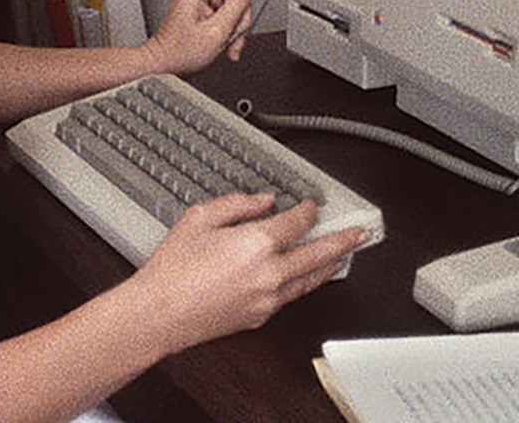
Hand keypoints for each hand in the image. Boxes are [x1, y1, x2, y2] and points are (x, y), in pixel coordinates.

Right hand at [126, 194, 369, 353]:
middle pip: (319, 254)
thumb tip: (261, 201)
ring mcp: (267, 299)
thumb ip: (235, 204)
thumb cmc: (171, 270)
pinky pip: (293, 296)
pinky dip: (306, 283)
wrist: (158, 314)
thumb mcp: (198, 218)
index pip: (297, 222)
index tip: (311, 205)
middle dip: (343, 241)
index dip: (308, 210)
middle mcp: (269, 273)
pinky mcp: (260, 317)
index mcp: (255, 244)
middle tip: (360, 233)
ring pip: (312, 280)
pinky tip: (308, 278)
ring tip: (344, 256)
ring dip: (331, 265)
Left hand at [143, 0, 267, 72]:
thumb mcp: (216, 30)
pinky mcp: (209, 7)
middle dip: (243, 7)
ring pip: (237, 1)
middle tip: (236, 26)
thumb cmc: (180, 50)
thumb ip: (238, 4)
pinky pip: (232, 12)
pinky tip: (226, 43)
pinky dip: (234, 29)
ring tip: (226, 41)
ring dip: (238, 24)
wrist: (166, 63)